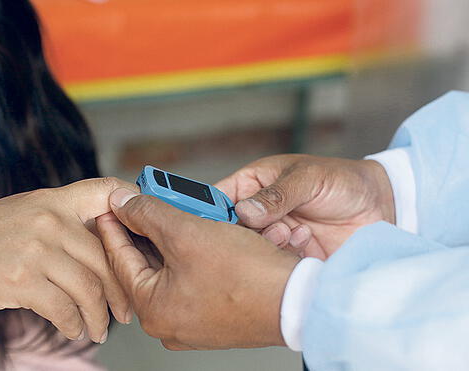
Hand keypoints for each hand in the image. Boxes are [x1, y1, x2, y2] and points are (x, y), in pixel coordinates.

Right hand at [0, 177, 135, 342]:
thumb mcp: (22, 214)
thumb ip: (61, 222)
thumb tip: (104, 245)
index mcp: (51, 199)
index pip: (105, 190)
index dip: (133, 206)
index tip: (143, 238)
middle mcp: (48, 219)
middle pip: (106, 254)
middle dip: (121, 289)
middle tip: (126, 310)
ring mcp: (35, 248)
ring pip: (90, 287)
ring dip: (100, 315)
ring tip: (100, 329)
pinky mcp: (21, 280)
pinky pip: (65, 308)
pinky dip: (75, 324)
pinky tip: (75, 330)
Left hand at [96, 188, 299, 349]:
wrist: (300, 301)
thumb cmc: (245, 273)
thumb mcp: (187, 231)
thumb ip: (148, 213)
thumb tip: (122, 203)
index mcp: (152, 309)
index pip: (120, 259)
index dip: (114, 225)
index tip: (109, 205)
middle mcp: (169, 323)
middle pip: (147, 266)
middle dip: (146, 231)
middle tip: (142, 205)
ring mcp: (194, 324)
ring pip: (172, 273)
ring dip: (173, 242)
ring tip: (173, 213)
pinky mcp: (218, 319)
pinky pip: (195, 282)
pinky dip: (193, 258)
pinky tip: (202, 236)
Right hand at [215, 155, 394, 258]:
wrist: (383, 206)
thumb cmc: (342, 181)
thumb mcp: (308, 178)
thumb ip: (277, 194)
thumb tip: (245, 213)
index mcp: (252, 186)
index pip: (216, 200)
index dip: (208, 214)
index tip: (216, 225)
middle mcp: (257, 215)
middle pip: (228, 233)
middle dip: (244, 234)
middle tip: (269, 228)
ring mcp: (272, 239)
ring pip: (250, 252)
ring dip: (269, 244)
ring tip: (293, 231)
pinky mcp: (289, 260)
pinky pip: (275, 267)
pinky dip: (287, 257)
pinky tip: (306, 241)